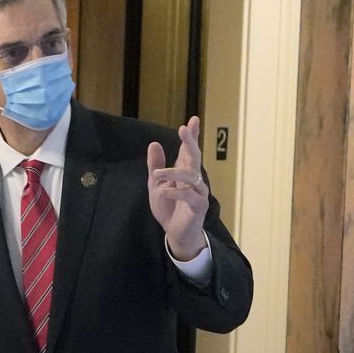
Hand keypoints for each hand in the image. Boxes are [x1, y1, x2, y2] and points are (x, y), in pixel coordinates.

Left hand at [147, 115, 208, 260]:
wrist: (175, 233)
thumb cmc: (169, 208)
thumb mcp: (156, 184)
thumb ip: (155, 166)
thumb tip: (154, 143)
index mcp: (184, 172)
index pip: (189, 150)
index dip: (192, 136)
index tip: (192, 120)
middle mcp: (194, 180)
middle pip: (195, 157)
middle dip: (190, 142)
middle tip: (184, 129)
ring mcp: (199, 192)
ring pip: (192, 176)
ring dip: (174, 172)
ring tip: (157, 174)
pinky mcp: (199, 206)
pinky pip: (190, 196)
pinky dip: (176, 192)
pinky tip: (165, 192)